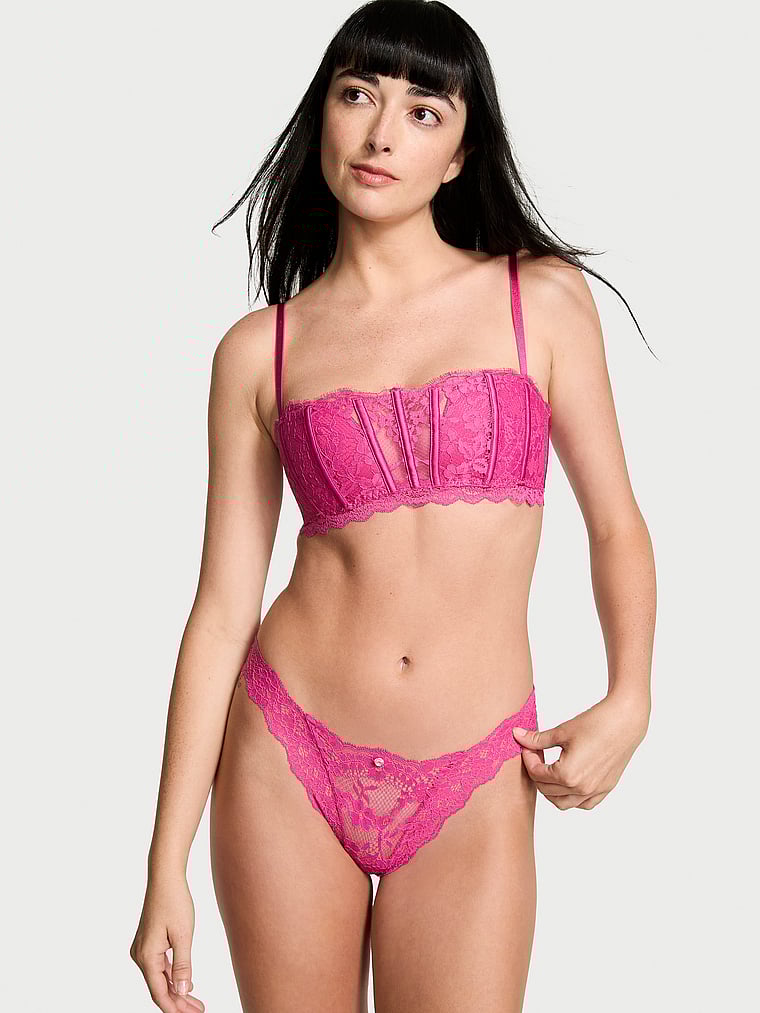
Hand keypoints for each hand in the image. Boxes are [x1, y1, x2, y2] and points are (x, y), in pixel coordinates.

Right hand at [130, 871, 204, 1012]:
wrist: (165, 877)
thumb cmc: (174, 901)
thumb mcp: (183, 935)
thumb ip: (182, 965)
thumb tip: (181, 991)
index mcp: (146, 956)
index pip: (159, 993)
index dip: (175, 1008)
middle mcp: (140, 955)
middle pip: (159, 988)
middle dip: (178, 1002)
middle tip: (199, 1010)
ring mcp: (142, 949)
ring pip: (159, 978)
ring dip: (176, 990)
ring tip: (195, 1002)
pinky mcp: (148, 943)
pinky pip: (159, 966)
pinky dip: (172, 976)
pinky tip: (185, 984)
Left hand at [512, 691, 648, 809]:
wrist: (625, 722)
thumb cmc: (596, 723)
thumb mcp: (562, 731)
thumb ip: (537, 739)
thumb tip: (517, 735)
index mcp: (568, 775)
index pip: (537, 774)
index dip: (528, 759)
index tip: (528, 746)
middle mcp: (581, 789)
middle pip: (547, 790)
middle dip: (537, 773)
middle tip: (537, 755)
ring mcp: (594, 791)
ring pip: (563, 803)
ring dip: (551, 790)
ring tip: (549, 770)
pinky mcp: (605, 789)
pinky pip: (584, 804)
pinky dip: (572, 797)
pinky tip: (568, 781)